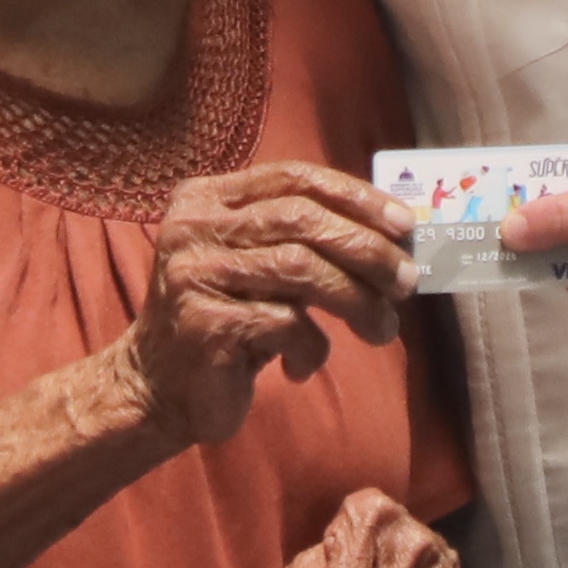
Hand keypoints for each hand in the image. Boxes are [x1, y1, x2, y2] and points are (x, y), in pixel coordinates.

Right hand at [117, 161, 411, 451]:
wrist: (159, 389)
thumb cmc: (229, 324)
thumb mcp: (264, 269)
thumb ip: (308, 242)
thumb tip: (398, 236)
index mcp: (207, 197)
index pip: (293, 177)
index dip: (356, 197)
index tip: (406, 225)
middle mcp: (194, 226)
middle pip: (301, 219)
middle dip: (367, 250)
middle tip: (407, 282)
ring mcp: (194, 272)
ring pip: (300, 268)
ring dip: (357, 301)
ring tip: (381, 330)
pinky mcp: (204, 324)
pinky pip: (286, 324)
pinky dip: (312, 348)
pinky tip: (301, 366)